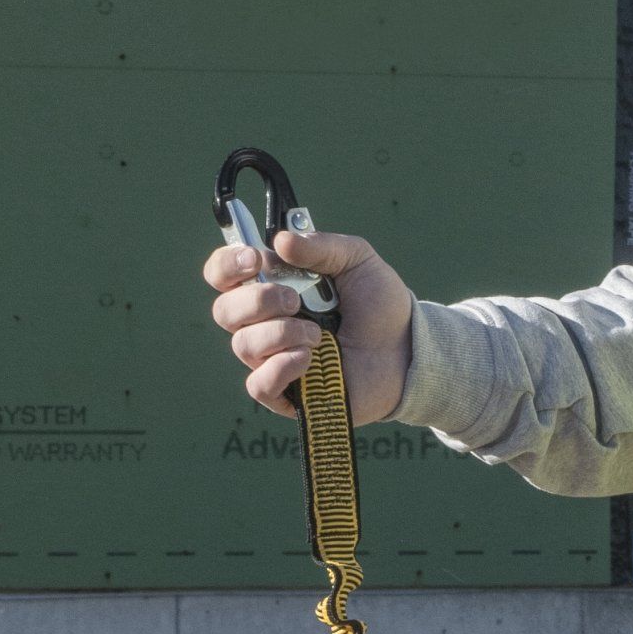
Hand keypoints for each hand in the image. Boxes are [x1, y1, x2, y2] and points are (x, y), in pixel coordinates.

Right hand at [202, 224, 414, 424]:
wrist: (408, 350)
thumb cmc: (380, 306)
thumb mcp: (358, 260)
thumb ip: (321, 246)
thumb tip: (280, 240)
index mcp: (273, 286)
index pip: (223, 275)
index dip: (226, 265)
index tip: (255, 259)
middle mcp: (265, 322)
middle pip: (225, 310)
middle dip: (258, 300)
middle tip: (294, 299)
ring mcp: (273, 358)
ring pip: (243, 344)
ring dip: (280, 333)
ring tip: (319, 335)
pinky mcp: (287, 393)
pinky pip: (258, 384)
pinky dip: (280, 367)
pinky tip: (309, 358)